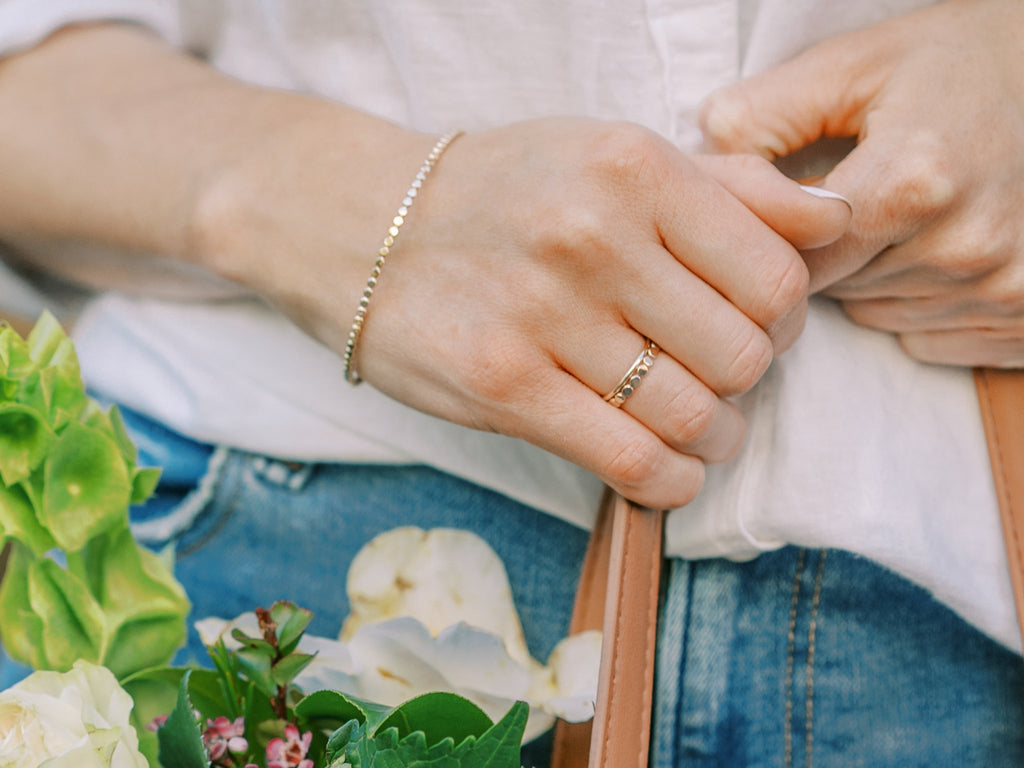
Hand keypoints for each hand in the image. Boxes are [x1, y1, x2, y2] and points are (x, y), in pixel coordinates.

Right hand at [0, 25, 847, 508]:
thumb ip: (730, 187)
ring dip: (713, 439)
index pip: (776, 275)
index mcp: (635, 167)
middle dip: (746, 382)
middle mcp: (593, 235)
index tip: (752, 327)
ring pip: (694, 418)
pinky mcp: (504, 387)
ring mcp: (544, 316)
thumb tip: (835, 222)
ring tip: (694, 427)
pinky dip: (670, 481)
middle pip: (744, 355)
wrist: (363, 225)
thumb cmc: (502, 194)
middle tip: (716, 378)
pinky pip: (635, 464)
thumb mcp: (611, 157)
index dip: (782, 319)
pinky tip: (663, 467)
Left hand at [700, 0, 1023, 367]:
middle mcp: (963, 246)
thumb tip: (700, 165)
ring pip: (878, 316)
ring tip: (909, 216)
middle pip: (834, 292)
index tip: (777, 220)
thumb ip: (763, 113)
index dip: (775, 244)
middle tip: (860, 195)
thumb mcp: (854, 64)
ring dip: (873, 279)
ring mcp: (1002, 289)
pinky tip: (940, 249)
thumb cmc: (955, 64)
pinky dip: (919, 304)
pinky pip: (926, 338)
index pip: (793, 262)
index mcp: (915, 181)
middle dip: (828, 254)